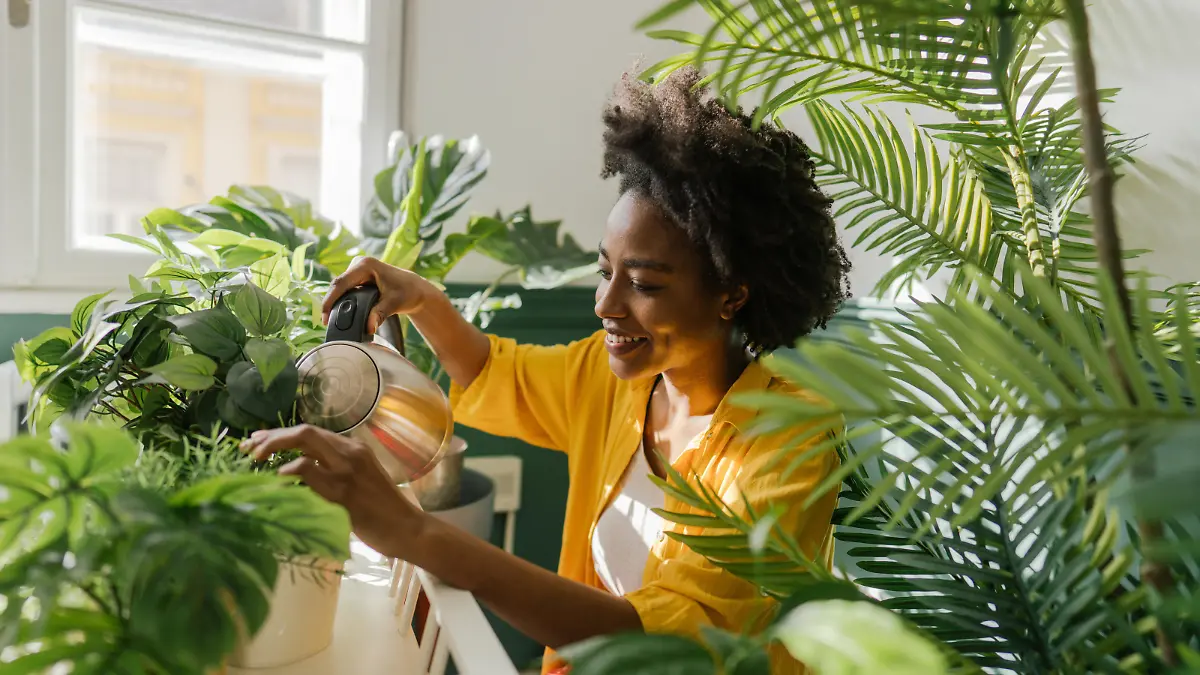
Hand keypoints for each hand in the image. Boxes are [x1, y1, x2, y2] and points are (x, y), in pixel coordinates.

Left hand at [241, 424, 425, 559]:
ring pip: (305, 444)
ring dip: (274, 448)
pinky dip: (290, 471)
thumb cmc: (380, 510)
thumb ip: (330, 472)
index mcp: (353, 449)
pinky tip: (278, 478)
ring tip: (256, 460)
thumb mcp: (357, 482)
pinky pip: (311, 472)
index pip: (310, 433)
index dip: (279, 435)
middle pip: (304, 431)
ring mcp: (348, 471)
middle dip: (271, 437)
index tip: (257, 443)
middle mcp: (350, 453)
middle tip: (248, 449)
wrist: (406, 528)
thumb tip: (294, 473)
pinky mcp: (344, 492)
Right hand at [322, 257, 434, 333]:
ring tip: (331, 322)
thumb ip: (381, 313)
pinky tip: (339, 316)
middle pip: (337, 286)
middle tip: (327, 324)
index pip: (341, 283)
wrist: (415, 289)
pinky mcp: (357, 279)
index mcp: (365, 265)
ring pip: (339, 289)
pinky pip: (345, 291)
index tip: (325, 317)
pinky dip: (342, 303)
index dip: (330, 300)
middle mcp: (358, 264)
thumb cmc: (408, 292)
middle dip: (331, 304)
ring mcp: (356, 271)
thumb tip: (369, 327)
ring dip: (335, 304)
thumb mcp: (395, 303)